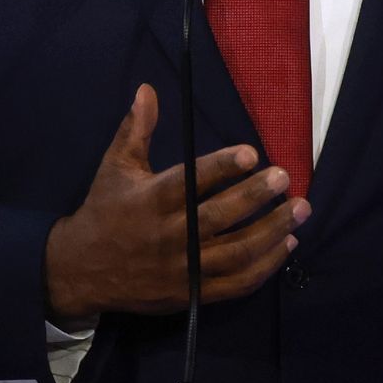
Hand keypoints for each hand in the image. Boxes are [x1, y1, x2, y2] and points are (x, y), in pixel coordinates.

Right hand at [44, 84, 309, 323]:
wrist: (82, 271)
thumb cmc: (105, 210)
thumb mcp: (115, 166)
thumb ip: (137, 128)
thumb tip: (147, 89)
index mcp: (151, 200)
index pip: (191, 182)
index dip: (222, 167)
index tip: (251, 154)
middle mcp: (169, 235)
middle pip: (220, 217)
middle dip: (256, 197)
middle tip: (284, 178)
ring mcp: (184, 269)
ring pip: (236, 252)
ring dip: (273, 230)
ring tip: (300, 209)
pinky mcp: (193, 293)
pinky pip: (237, 283)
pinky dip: (266, 266)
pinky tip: (287, 244)